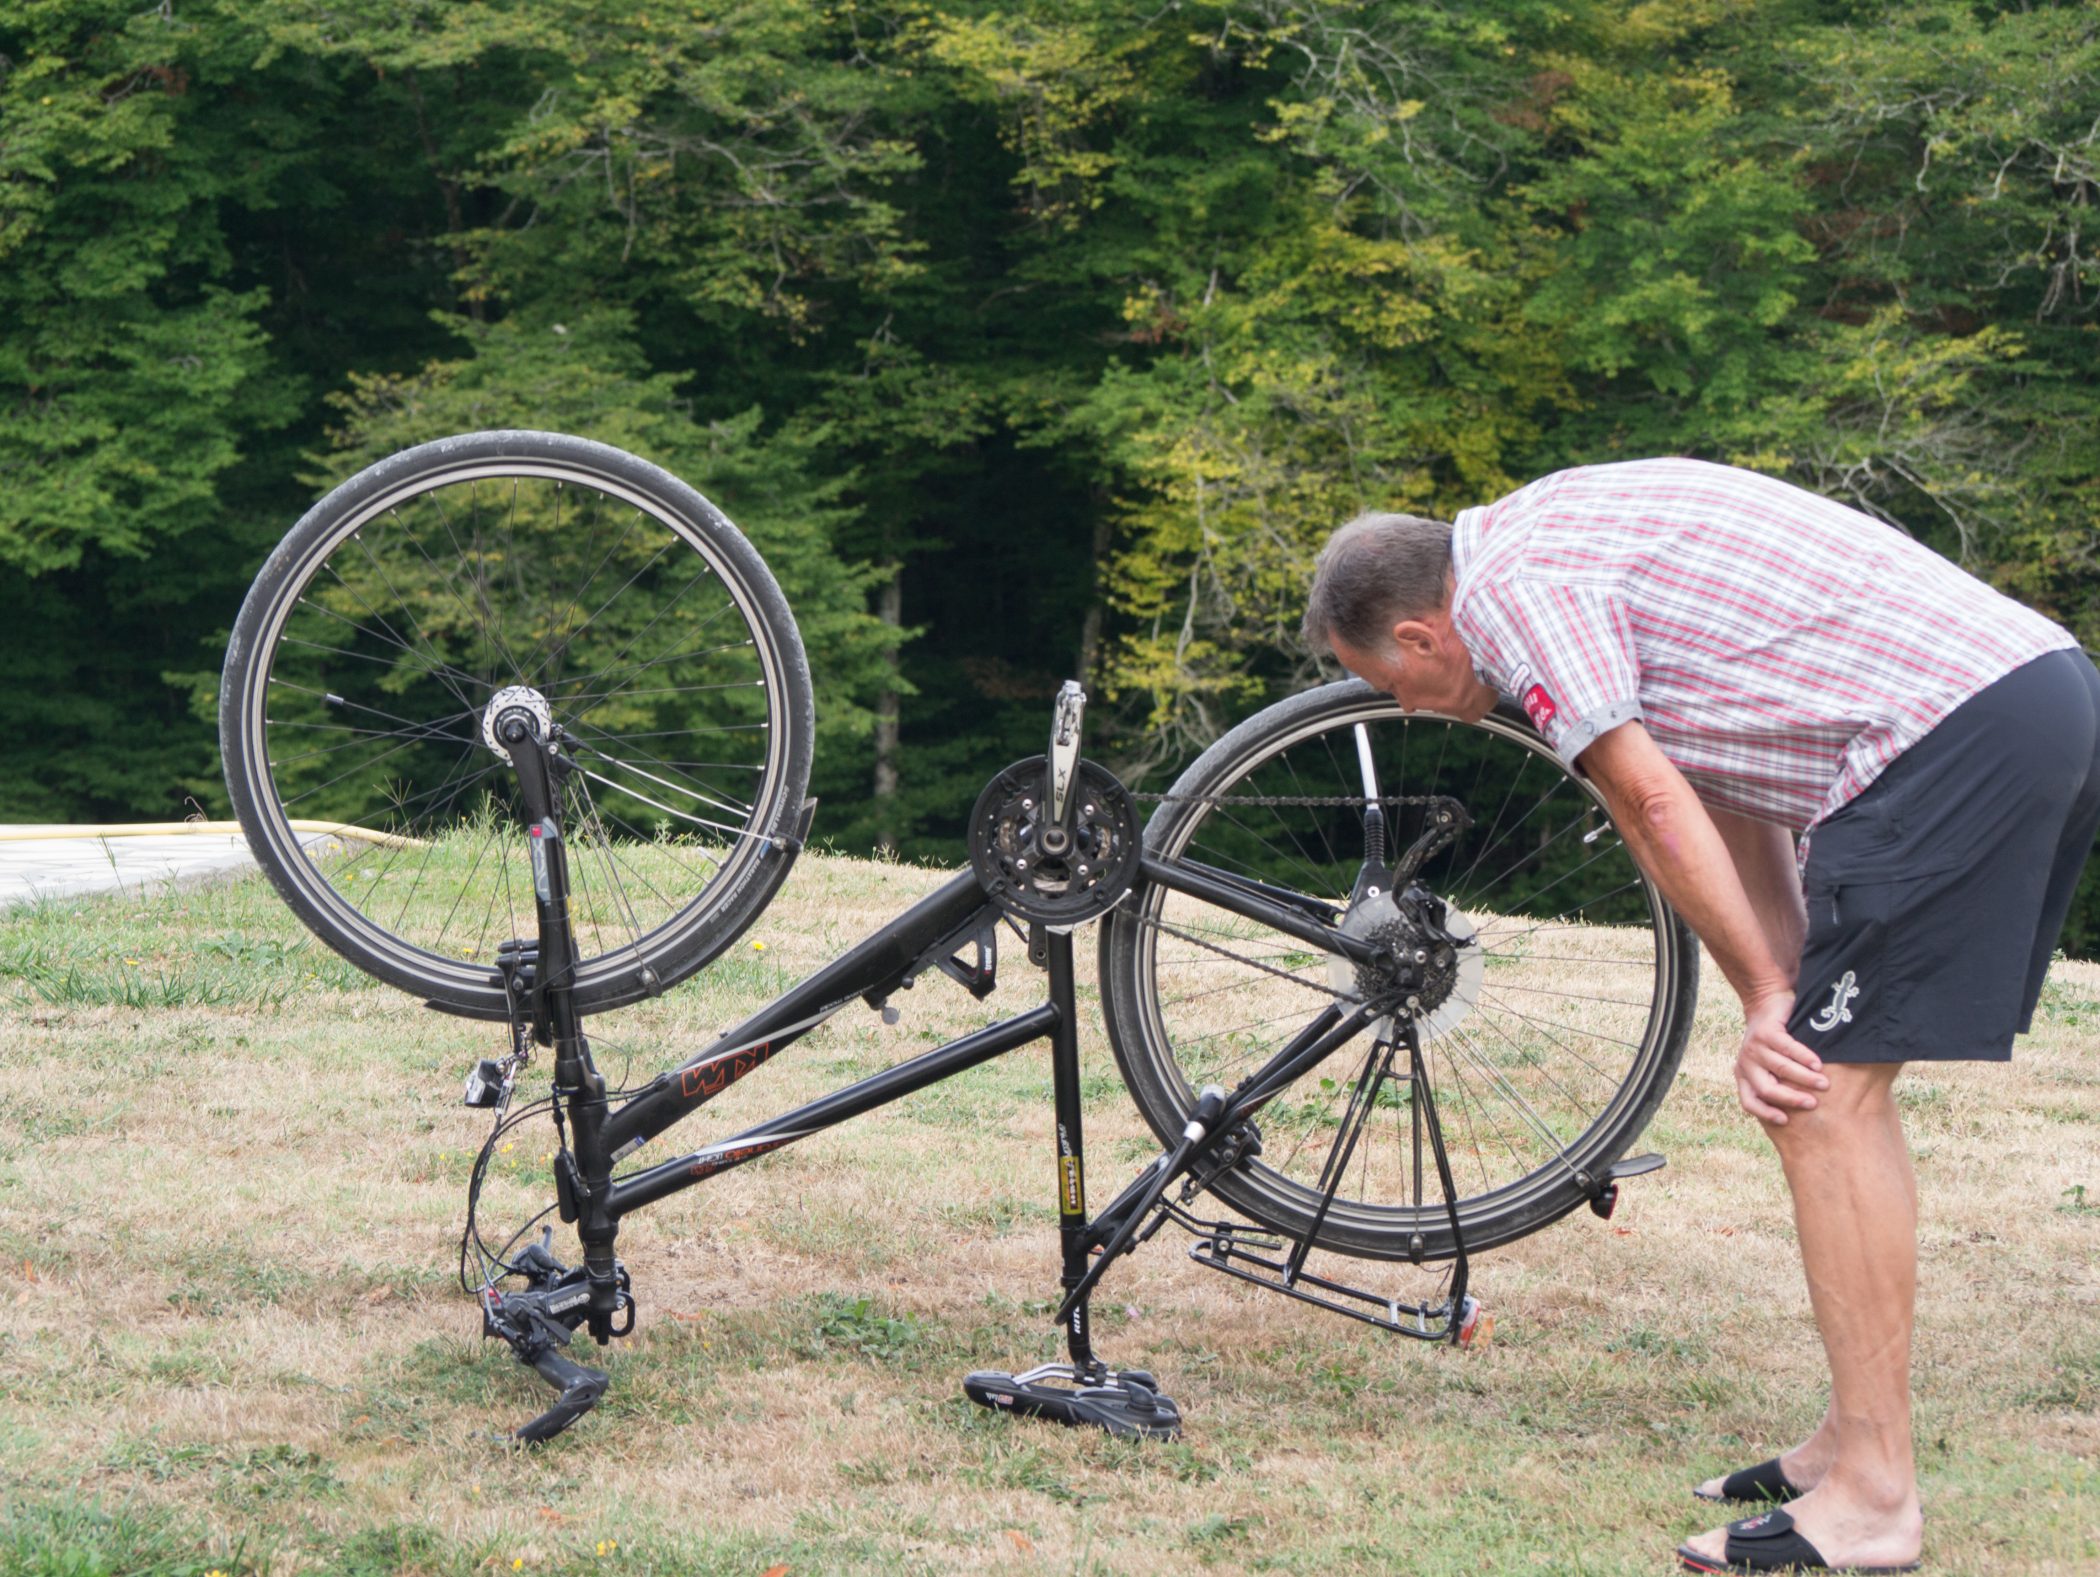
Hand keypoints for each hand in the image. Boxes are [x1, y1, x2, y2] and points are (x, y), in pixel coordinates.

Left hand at [1734, 990, 1828, 1124]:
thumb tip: (1806, 1113)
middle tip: (1812, 1104)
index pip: (1749, 1101)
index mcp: (1744, 1076)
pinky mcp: (1766, 1033)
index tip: (1785, 1121)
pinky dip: (1805, 1058)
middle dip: (1790, 1098)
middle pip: (1766, 1089)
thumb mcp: (1767, 1065)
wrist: (1765, 1004)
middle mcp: (1746, 1064)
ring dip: (1805, 1078)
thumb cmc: (1772, 1043)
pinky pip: (1788, 1049)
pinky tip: (1818, 1064)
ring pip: (1781, 1069)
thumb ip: (1777, 1083)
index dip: (1765, 1113)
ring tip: (1824, 1084)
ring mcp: (1754, 1048)